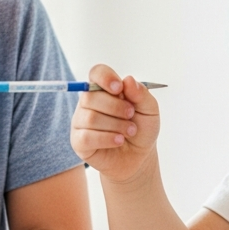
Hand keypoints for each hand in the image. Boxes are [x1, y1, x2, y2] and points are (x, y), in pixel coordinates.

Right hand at [68, 64, 160, 183]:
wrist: (139, 156)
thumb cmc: (141, 129)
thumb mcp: (150, 110)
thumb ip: (141, 94)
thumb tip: (128, 80)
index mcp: (104, 89)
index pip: (96, 73)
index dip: (105, 77)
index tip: (119, 88)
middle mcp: (89, 103)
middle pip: (91, 97)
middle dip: (116, 107)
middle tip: (131, 115)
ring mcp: (81, 122)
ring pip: (90, 118)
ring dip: (115, 125)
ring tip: (129, 131)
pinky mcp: (78, 141)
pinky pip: (86, 137)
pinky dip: (107, 139)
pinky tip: (118, 141)